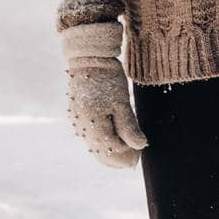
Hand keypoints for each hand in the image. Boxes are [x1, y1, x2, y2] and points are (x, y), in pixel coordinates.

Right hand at [60, 20, 147, 169]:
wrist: (89, 61)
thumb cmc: (108, 79)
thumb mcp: (122, 102)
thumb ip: (129, 127)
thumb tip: (140, 146)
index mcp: (93, 126)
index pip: (111, 153)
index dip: (127, 157)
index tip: (140, 153)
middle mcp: (82, 129)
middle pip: (102, 155)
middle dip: (120, 158)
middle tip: (137, 154)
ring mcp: (78, 125)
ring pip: (96, 149)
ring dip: (112, 151)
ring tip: (129, 147)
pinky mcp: (78, 119)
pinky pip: (91, 139)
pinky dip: (104, 143)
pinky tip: (116, 139)